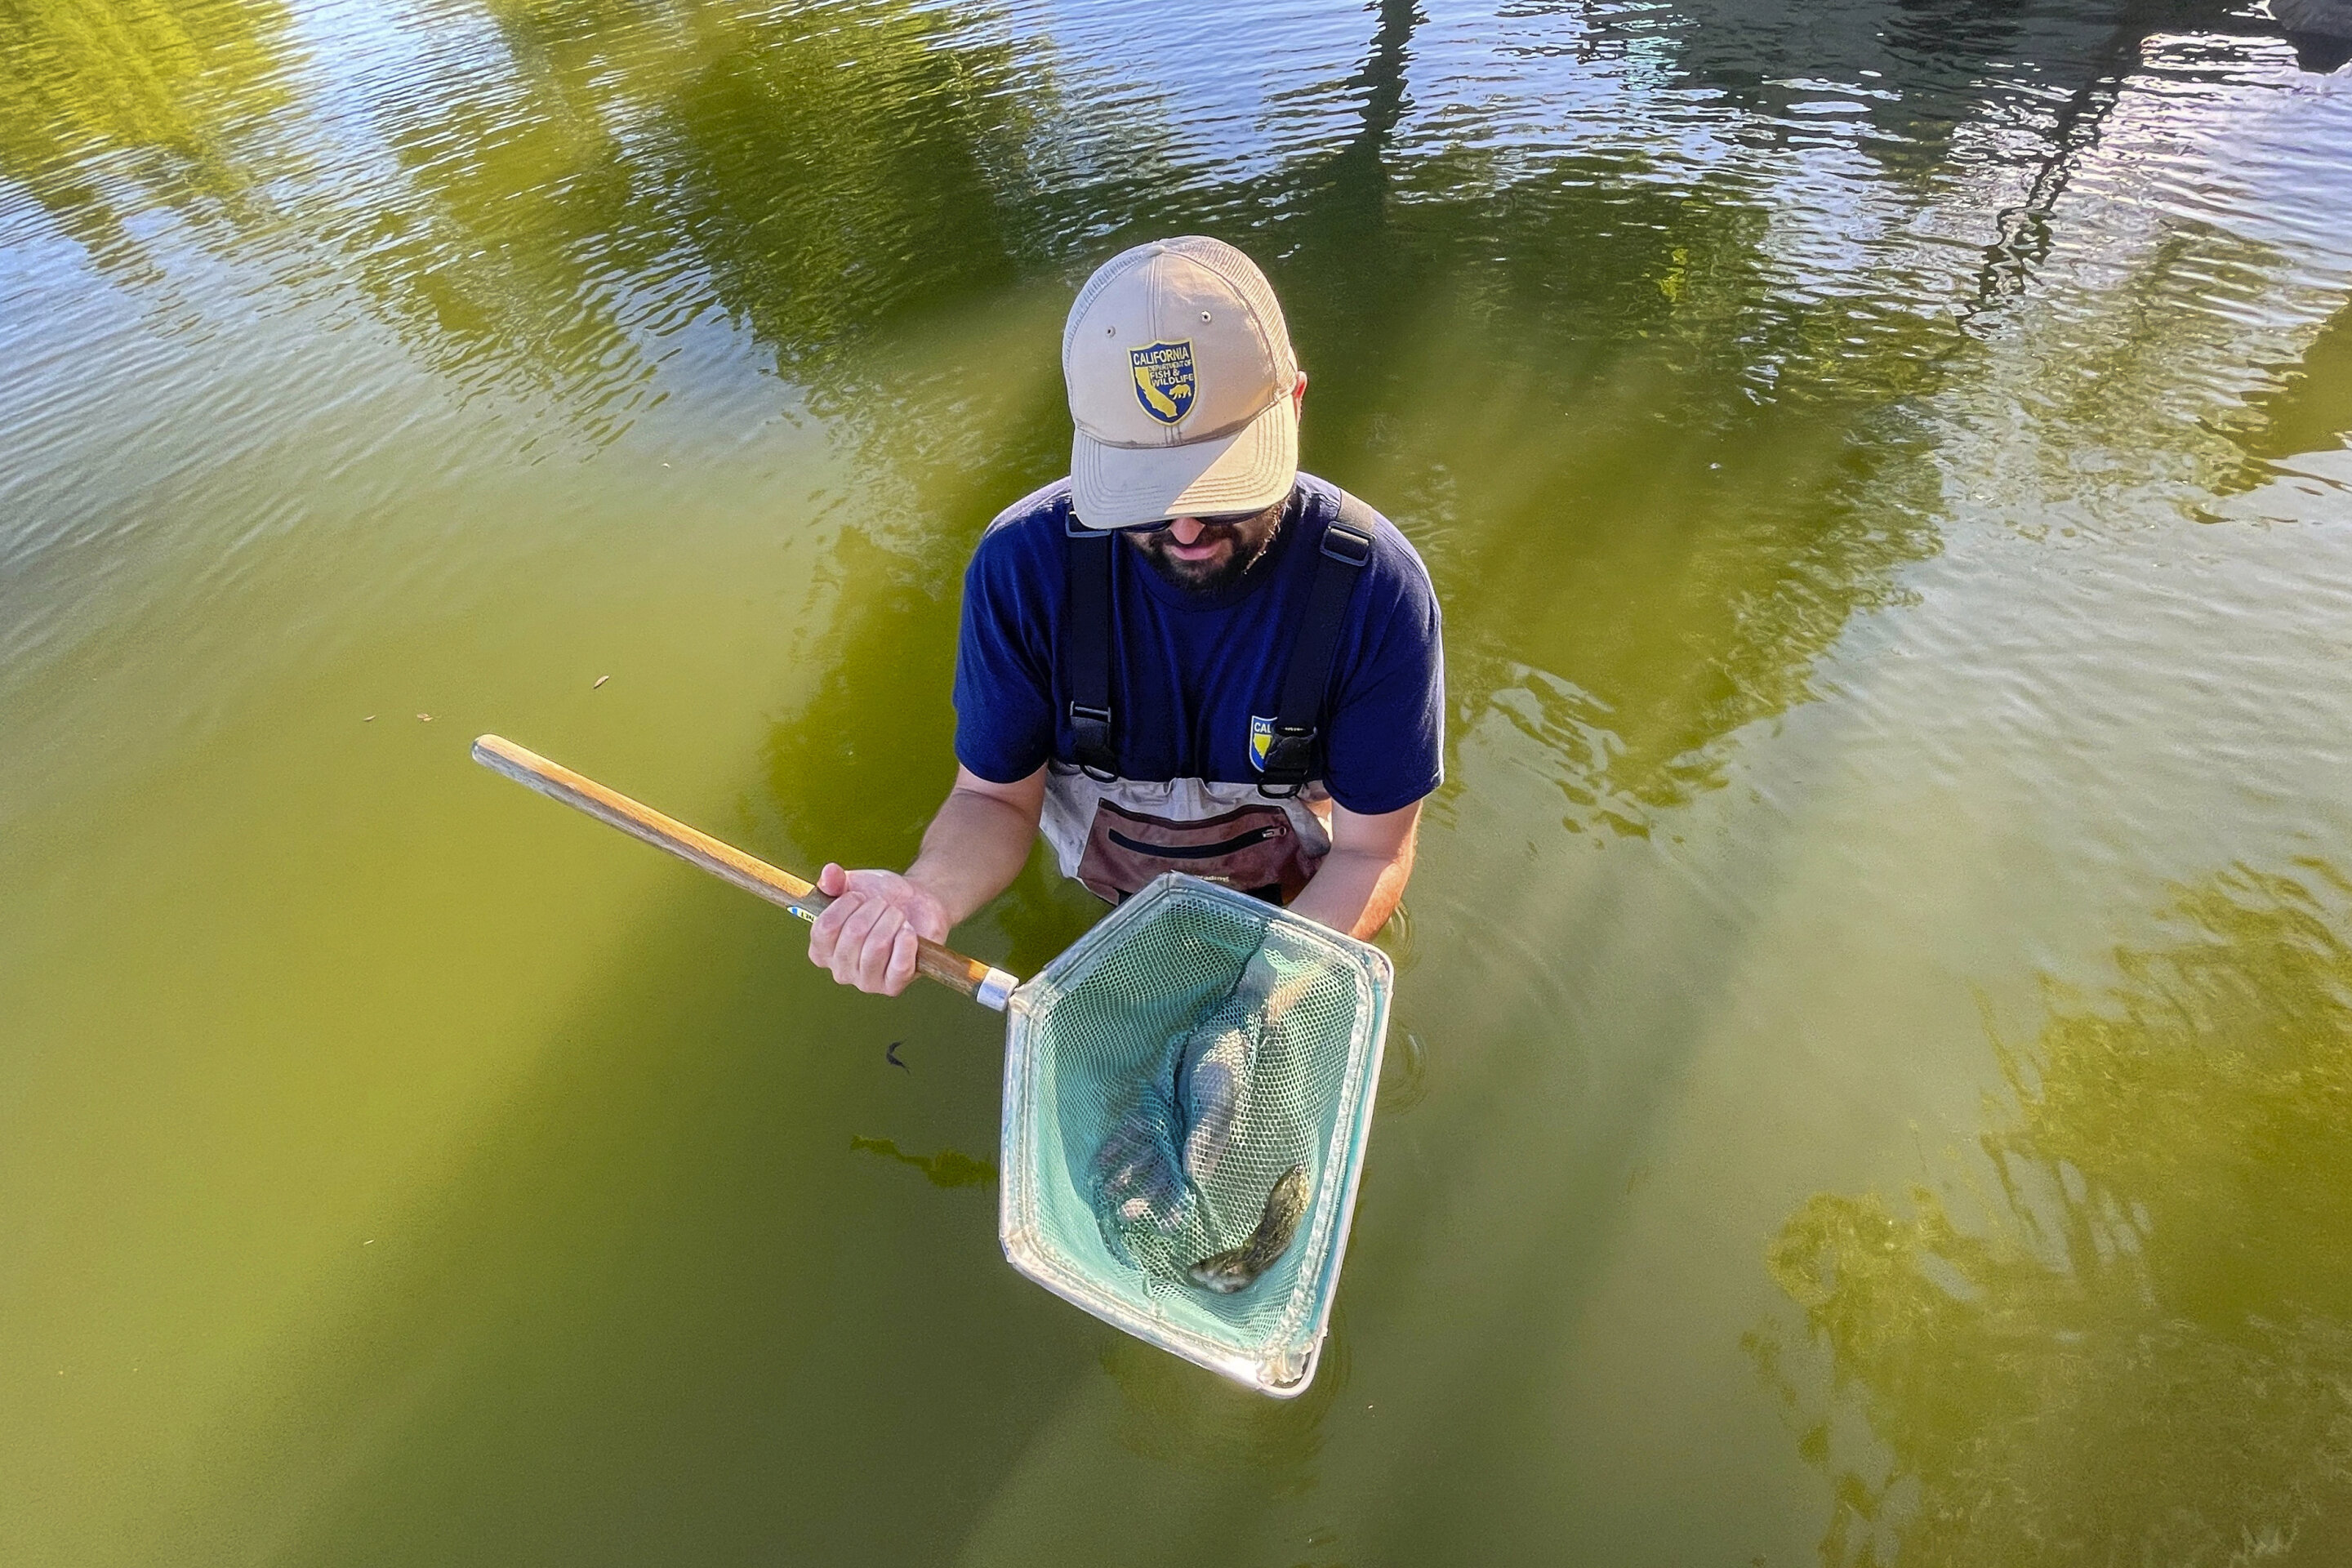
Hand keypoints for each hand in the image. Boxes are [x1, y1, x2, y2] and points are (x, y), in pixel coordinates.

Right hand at [806, 864, 949, 995]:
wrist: (916, 903)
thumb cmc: (880, 897)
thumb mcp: (854, 883)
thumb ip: (835, 880)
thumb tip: (829, 873)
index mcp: (822, 950)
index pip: (824, 929)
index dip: (844, 905)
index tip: (859, 895)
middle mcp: (840, 971)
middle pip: (853, 934)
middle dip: (874, 909)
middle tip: (885, 905)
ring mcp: (867, 982)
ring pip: (877, 947)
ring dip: (892, 921)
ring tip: (898, 915)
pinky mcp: (894, 985)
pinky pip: (898, 967)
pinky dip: (906, 943)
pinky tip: (909, 931)